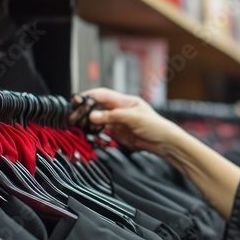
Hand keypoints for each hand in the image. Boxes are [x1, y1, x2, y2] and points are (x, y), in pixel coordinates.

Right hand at [70, 88, 185, 155]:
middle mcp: (120, 110)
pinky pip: (103, 132)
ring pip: (98, 120)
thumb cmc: (155, 126)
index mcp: (125, 101)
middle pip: (98, 107)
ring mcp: (118, 122)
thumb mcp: (133, 118)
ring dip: (89, 123)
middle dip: (86, 110)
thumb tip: (93, 116)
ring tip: (80, 125)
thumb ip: (112, 116)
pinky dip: (95, 133)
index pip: (103, 95)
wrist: (164, 143)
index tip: (78, 99)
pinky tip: (91, 134)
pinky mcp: (118, 134)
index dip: (89, 96)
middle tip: (75, 114)